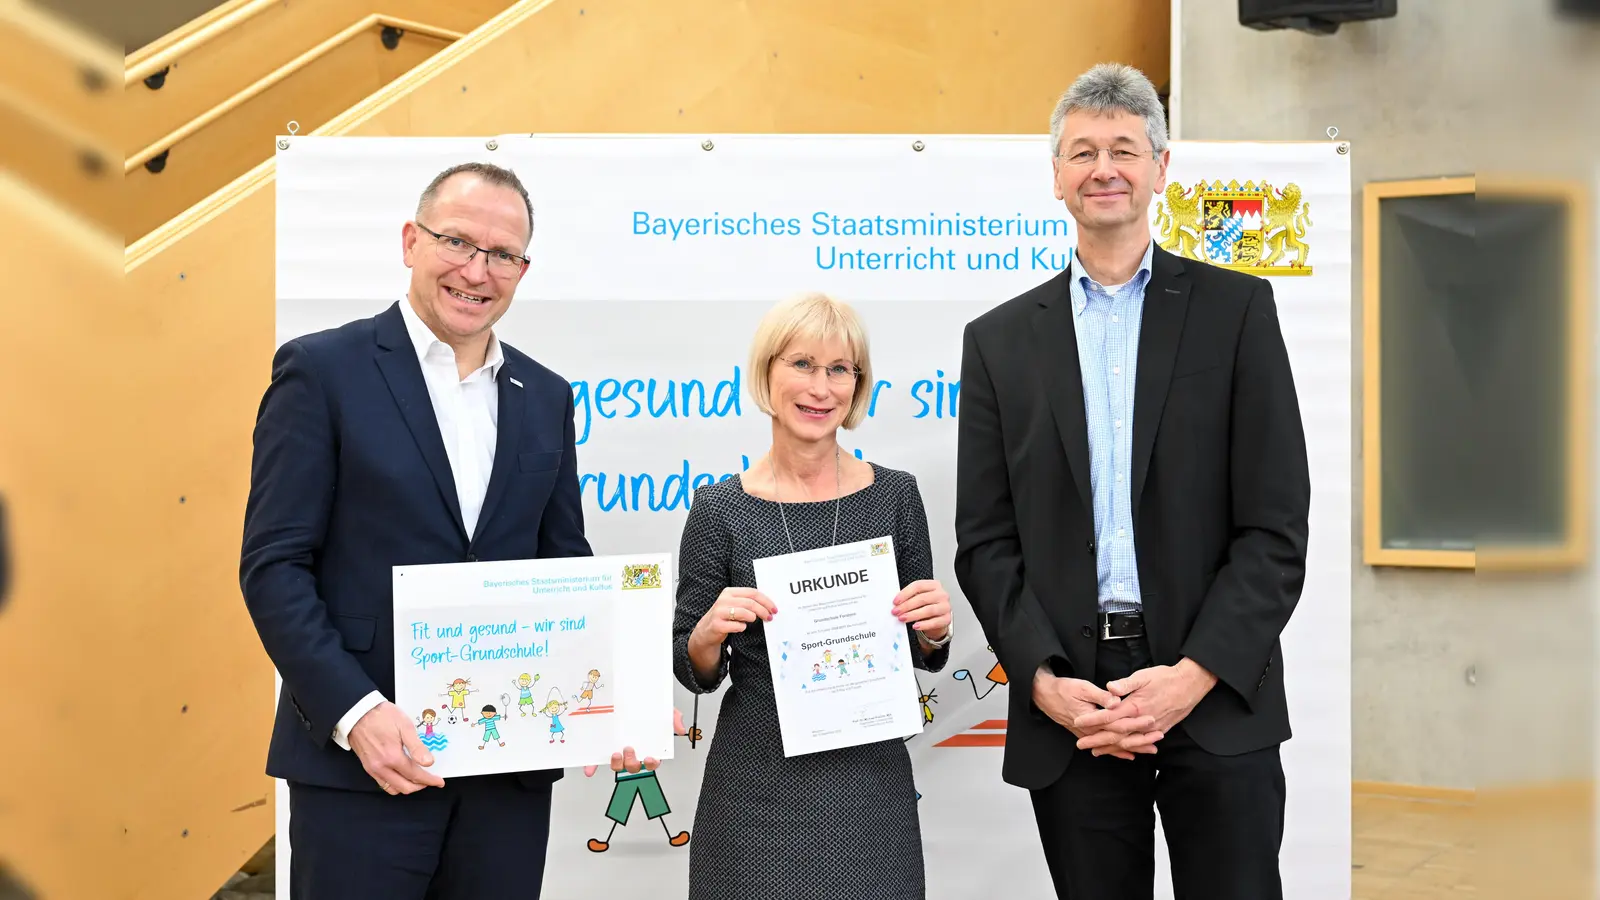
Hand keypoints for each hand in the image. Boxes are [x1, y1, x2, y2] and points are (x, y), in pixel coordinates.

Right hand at [349, 701, 445, 794]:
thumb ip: (417, 747)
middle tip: (430, 780)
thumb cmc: (381, 716)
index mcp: (392, 757)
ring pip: (393, 789)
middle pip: (405, 787)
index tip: (438, 781)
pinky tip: (401, 776)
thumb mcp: (405, 726)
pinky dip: (395, 784)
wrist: (358, 713)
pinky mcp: (367, 767)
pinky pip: (382, 784)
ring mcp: (373, 769)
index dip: (430, 780)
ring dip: (407, 787)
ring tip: (417, 779)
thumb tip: (428, 762)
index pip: (416, 776)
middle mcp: (381, 767)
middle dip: (421, 786)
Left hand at [585, 708, 687, 776]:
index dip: (651, 763)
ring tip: (615, 753)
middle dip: (632, 762)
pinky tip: (589, 770)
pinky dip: (592, 766)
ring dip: (616, 764)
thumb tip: (680, 728)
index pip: (651, 761)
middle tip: (630, 749)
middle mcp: (631, 749)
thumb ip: (672, 717)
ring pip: (617, 765)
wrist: (628, 692)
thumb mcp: (662, 708)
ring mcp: (616, 748)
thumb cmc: (645, 706)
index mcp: (646, 745)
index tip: (650, 757)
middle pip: (633, 766)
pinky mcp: (602, 746)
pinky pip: (596, 760)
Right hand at [690, 587, 776, 652]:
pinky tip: (740, 628)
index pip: (752, 593)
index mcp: (729, 592)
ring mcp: (719, 612)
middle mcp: (723, 600)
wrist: (705, 631)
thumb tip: (768, 605)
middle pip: (750, 603)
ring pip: (745, 613)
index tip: (773, 609)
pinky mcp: (717, 625)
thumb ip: (747, 601)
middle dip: (763, 610)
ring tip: (753, 621)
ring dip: (753, 618)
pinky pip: (737, 626)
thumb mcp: (733, 605)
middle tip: (769, 617)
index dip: (766, 601)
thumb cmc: (724, 617)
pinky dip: (742, 627)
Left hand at [893, 580, 950, 642]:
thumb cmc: (927, 605)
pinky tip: (915, 626)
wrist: (938, 617)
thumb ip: (909, 597)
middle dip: (907, 606)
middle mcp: (941, 594)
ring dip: (913, 615)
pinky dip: (924, 625)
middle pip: (922, 598)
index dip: (905, 593)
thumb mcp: (919, 597)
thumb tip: (896, 603)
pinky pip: (934, 622)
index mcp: (934, 585)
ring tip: (903, 618)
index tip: (895, 601)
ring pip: (928, 610)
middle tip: (896, 611)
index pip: (918, 586)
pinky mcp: (947, 619)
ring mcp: (945, 607)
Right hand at [1032, 668, 1160, 760]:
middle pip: (1119, 739)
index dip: (1136, 723)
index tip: (1151, 721)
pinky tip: (1129, 755)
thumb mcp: (1083, 688)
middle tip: (1158, 739)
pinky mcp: (1086, 735)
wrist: (1045, 695)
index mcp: (1092, 720)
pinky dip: (1118, 751)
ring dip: (1133, 747)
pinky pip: (1105, 747)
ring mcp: (1088, 735)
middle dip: (1140, 740)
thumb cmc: (1064, 689)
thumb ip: (1101, 696)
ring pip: (1114, 745)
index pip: (1119, 724)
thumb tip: (1117, 701)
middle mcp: (1091, 731)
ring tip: (1151, 749)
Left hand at [1073, 659, 1218, 748]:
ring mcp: (1152, 727)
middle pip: (1115, 734)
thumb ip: (1125, 684)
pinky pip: (1142, 743)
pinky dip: (1131, 748)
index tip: (1078, 722)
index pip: (1109, 716)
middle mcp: (1143, 720)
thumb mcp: (1143, 676)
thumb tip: (1109, 688)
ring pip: (1128, 742)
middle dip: (1097, 740)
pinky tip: (1124, 751)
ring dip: (1111, 748)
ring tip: (1097, 751)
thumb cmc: (1166, 678)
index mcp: (1135, 706)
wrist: (1190, 685)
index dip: (1092, 720)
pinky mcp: (1161, 729)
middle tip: (1081, 744)